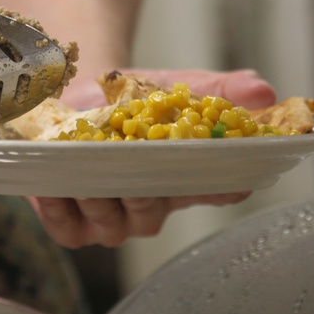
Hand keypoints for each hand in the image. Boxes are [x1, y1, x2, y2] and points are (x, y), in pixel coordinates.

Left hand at [32, 68, 275, 247]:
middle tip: (136, 176)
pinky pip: (67, 227)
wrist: (78, 96)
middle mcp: (152, 205)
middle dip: (144, 194)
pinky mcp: (72, 223)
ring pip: (109, 221)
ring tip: (86, 177)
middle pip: (154, 210)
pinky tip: (53, 189)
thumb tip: (260, 90)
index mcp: (185, 178)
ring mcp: (111, 219)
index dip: (227, 186)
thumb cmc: (132, 100)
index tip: (230, 178)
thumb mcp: (175, 87)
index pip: (221, 189)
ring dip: (98, 199)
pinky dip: (59, 209)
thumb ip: (217, 90)